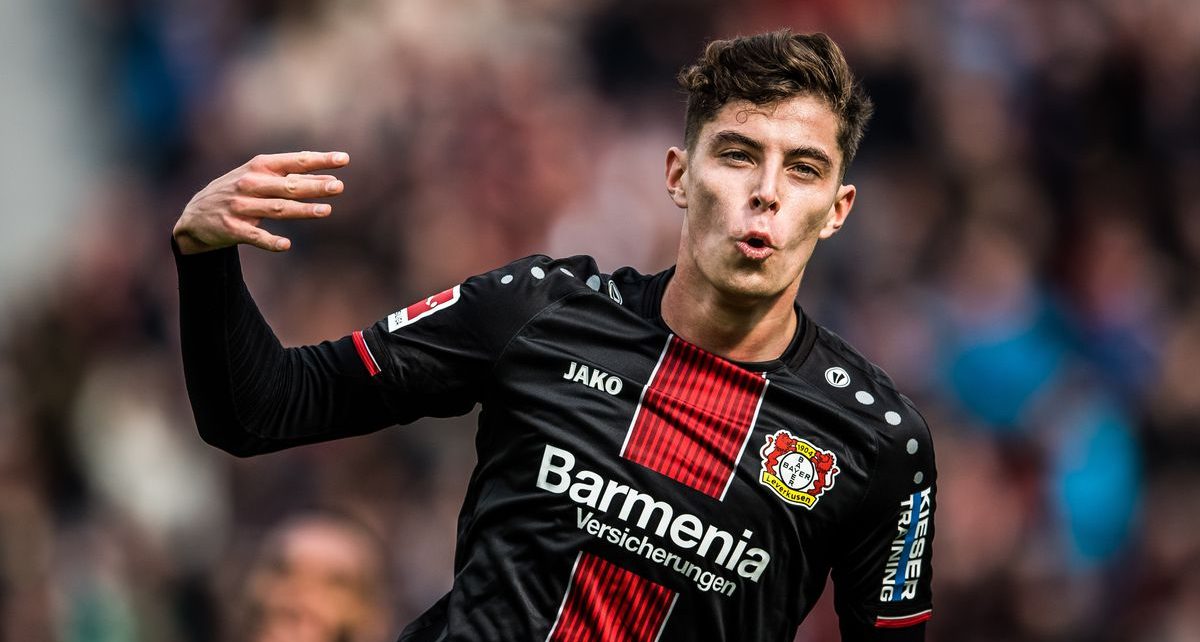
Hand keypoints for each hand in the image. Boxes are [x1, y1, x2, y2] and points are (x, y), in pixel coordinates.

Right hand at [172, 151, 349, 253]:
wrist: (195, 217)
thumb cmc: (238, 193)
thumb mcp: (258, 178)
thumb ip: (290, 178)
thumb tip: (328, 180)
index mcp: (259, 167)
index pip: (294, 162)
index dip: (319, 160)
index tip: (343, 159)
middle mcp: (250, 184)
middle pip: (288, 185)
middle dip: (314, 186)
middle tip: (339, 187)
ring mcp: (240, 207)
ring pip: (276, 209)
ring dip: (302, 210)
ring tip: (326, 211)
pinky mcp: (232, 229)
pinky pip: (254, 236)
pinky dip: (269, 241)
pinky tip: (286, 245)